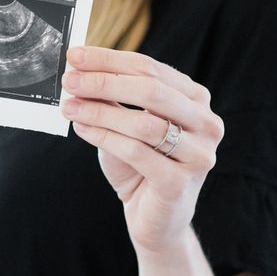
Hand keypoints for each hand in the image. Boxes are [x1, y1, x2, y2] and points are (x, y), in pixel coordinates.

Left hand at [61, 46, 223, 255]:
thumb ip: (111, 98)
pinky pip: (136, 152)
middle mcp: (206, 123)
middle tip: (70, 80)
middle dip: (104, 81)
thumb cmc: (140, 167)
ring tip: (70, 107)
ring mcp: (199, 154)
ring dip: (100, 110)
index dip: (110, 60)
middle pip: (151, 89)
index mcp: (195, 100)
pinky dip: (105, 137)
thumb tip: (79, 69)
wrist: (154, 219)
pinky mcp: (180, 183)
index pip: (151, 68)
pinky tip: (81, 129)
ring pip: (144, 122)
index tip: (75, 56)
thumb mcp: (125, 125)